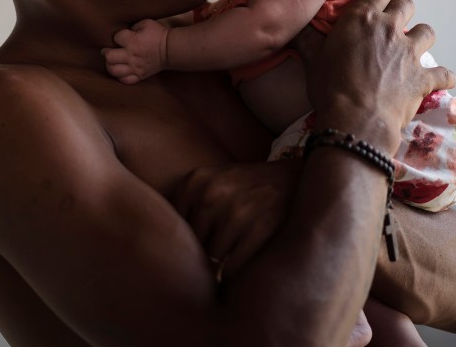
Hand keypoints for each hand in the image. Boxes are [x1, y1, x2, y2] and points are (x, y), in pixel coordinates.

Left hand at [102, 19, 169, 83]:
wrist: (170, 49)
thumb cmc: (158, 34)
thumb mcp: (146, 23)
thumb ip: (132, 26)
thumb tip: (124, 32)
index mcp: (132, 41)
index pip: (116, 38)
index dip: (117, 37)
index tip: (120, 37)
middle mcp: (131, 55)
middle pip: (109, 57)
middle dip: (106, 53)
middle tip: (108, 51)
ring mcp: (135, 67)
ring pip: (114, 70)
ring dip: (110, 66)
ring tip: (112, 62)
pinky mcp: (139, 75)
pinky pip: (125, 80)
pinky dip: (120, 76)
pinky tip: (121, 71)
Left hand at [172, 160, 298, 277]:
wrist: (298, 181)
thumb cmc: (249, 190)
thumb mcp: (213, 183)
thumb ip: (186, 206)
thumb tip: (157, 249)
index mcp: (195, 181)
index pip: (174, 226)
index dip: (187, 238)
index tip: (200, 239)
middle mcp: (211, 193)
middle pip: (192, 243)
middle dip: (205, 250)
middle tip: (222, 246)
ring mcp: (236, 211)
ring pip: (212, 258)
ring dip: (223, 261)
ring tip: (237, 249)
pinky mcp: (260, 229)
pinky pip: (233, 268)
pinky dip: (237, 273)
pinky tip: (247, 259)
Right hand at [307, 0, 455, 152]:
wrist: (356, 120)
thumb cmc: (329, 87)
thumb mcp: (310, 59)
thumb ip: (305, 37)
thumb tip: (292, 24)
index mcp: (362, 19)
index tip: (372, 0)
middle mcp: (390, 29)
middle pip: (406, 3)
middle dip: (400, 9)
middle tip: (389, 23)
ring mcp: (410, 53)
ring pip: (427, 31)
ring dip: (420, 37)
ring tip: (410, 48)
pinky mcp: (424, 77)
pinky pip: (444, 73)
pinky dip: (442, 76)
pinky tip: (437, 80)